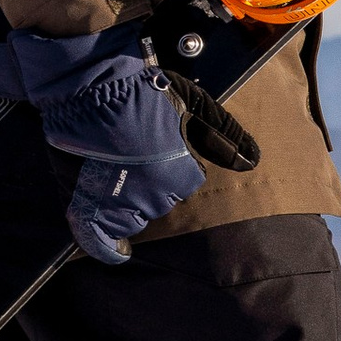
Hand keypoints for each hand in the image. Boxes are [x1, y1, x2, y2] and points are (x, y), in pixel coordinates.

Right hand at [8, 27, 204, 262]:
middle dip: (153, 181)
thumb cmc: (143, 92)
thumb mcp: (193, 103)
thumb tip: (251, 161)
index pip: (186, 182)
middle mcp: (155, 195)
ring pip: (135, 217)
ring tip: (121, 177)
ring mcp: (120, 203)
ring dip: (132, 202)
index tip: (159, 144)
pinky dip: (106, 247)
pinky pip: (99, 238)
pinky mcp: (89, 204)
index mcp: (181, 174)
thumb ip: (223, 134)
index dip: (174, 162)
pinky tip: (116, 252)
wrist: (91, 87)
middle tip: (137, 154)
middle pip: (161, 201)